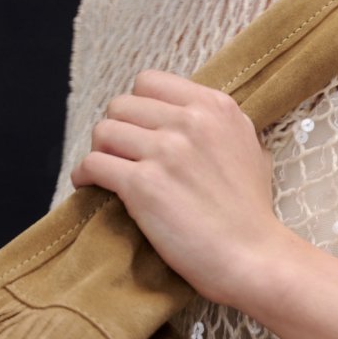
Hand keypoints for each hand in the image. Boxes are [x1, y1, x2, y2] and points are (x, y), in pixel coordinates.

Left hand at [69, 69, 289, 306]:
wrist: (252, 256)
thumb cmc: (251, 212)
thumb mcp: (250, 148)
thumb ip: (219, 125)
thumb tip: (189, 115)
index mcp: (215, 107)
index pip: (150, 82)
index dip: (137, 107)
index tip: (138, 130)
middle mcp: (190, 122)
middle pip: (121, 105)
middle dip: (117, 130)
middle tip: (121, 156)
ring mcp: (166, 152)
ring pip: (103, 132)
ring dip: (100, 152)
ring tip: (106, 171)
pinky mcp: (143, 186)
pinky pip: (93, 164)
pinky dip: (85, 175)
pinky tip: (90, 185)